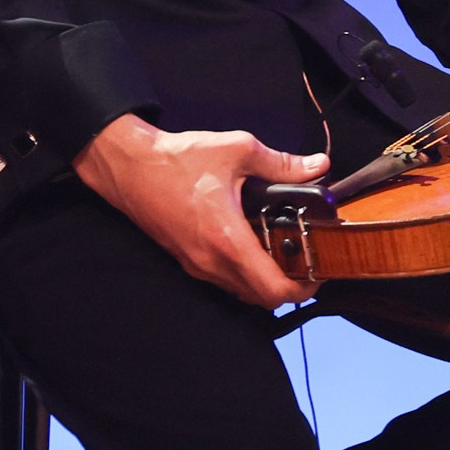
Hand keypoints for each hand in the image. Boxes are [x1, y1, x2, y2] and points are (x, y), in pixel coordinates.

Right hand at [73, 116, 327, 308]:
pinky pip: (223, 279)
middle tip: (306, 261)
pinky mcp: (186, 260)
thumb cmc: (176, 160)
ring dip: (265, 280)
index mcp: (227, 240)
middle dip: (289, 286)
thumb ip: (281, 163)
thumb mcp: (237, 150)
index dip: (303, 289)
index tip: (319, 273)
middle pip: (260, 298)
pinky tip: (252, 243)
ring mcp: (196, 265)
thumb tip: (316, 166)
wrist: (130, 167)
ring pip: (241, 291)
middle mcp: (211, 262)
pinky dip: (243, 272)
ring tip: (283, 250)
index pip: (273, 290)